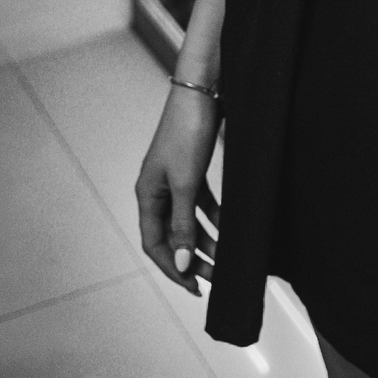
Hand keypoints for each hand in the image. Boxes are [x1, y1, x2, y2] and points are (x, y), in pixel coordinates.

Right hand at [135, 84, 221, 296]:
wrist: (203, 90)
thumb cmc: (188, 132)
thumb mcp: (186, 183)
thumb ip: (183, 224)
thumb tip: (180, 261)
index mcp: (147, 195)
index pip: (155, 244)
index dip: (173, 268)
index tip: (195, 287)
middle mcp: (157, 190)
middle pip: (172, 235)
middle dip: (192, 258)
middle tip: (216, 277)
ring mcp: (175, 179)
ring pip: (188, 220)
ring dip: (205, 240)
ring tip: (226, 256)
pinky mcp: (192, 168)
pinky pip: (200, 203)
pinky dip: (214, 217)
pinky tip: (230, 227)